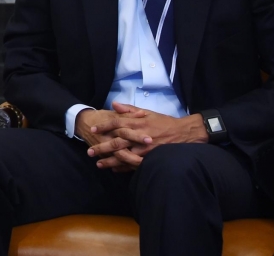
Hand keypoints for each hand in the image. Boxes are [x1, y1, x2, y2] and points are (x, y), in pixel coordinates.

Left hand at [88, 101, 207, 170]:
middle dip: (102, 147)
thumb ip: (130, 109)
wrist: (184, 133)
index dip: (104, 126)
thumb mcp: (147, 112)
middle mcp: (138, 136)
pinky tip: (115, 169)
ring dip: (110, 161)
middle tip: (90, 152)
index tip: (93, 130)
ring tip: (99, 164)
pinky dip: (123, 168)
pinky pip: (134, 165)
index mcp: (137, 123)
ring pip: (123, 156)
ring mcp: (144, 149)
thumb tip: (114, 104)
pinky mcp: (150, 159)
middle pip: (116, 142)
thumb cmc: (164, 122)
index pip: (116, 123)